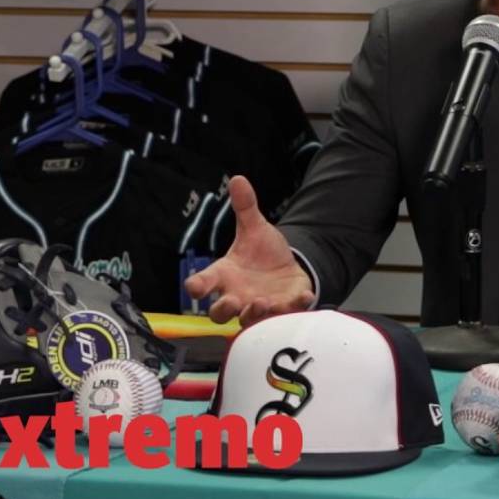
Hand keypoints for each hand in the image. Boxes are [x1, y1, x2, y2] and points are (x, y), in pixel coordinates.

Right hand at [184, 176, 314, 326]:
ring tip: (263, 302)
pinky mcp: (283, 307)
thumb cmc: (261, 252)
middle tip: (234, 302)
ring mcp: (259, 306)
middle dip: (224, 310)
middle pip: (220, 313)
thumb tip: (238, 178)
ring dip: (255, 314)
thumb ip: (245, 207)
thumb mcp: (254, 228)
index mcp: (224, 275)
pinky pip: (287, 313)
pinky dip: (294, 306)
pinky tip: (303, 296)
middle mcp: (237, 295)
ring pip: (250, 320)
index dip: (197, 286)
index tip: (194, 287)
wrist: (286, 267)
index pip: (203, 282)